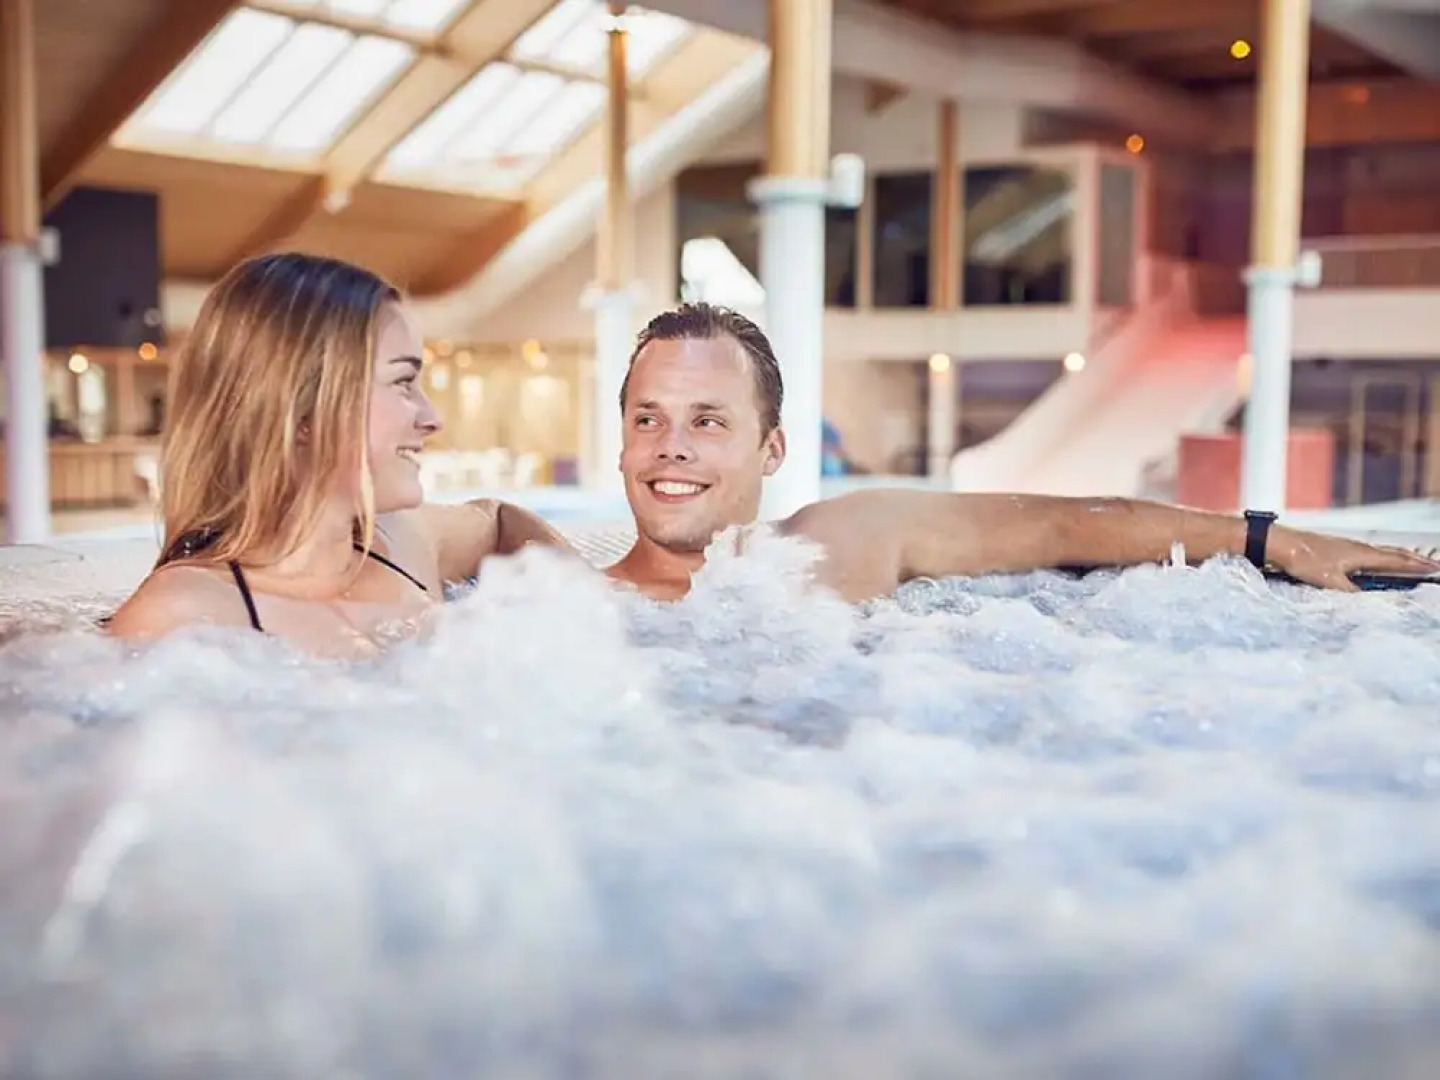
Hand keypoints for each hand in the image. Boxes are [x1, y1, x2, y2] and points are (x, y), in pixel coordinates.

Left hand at [1269, 526, 1439, 590]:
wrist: (1281, 543)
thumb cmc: (1305, 560)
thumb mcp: (1330, 582)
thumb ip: (1351, 592)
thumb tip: (1368, 601)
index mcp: (1362, 554)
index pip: (1397, 561)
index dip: (1418, 566)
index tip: (1436, 568)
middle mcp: (1359, 547)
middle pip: (1394, 554)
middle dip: (1415, 560)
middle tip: (1433, 564)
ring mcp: (1348, 546)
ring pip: (1382, 552)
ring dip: (1400, 557)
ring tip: (1413, 561)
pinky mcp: (1338, 549)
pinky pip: (1368, 553)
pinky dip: (1382, 557)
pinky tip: (1376, 561)